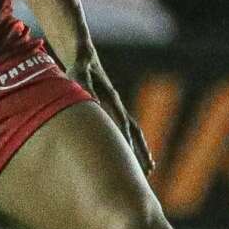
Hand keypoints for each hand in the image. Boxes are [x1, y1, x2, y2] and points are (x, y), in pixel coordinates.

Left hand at [79, 52, 152, 177]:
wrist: (85, 57)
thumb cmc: (80, 66)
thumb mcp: (79, 73)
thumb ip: (84, 83)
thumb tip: (91, 99)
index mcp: (111, 99)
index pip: (122, 123)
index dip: (127, 139)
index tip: (130, 155)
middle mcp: (118, 106)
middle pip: (133, 132)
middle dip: (140, 151)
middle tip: (147, 171)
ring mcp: (118, 108)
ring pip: (134, 133)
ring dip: (141, 151)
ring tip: (149, 170)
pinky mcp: (113, 111)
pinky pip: (127, 131)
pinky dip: (133, 144)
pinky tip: (135, 157)